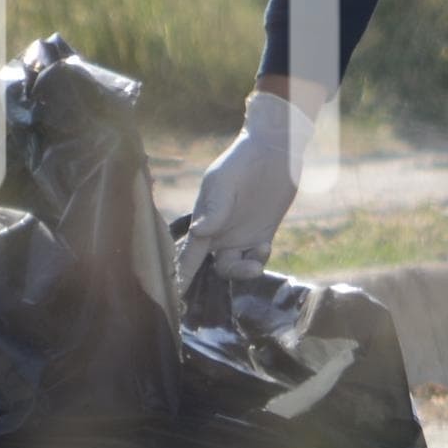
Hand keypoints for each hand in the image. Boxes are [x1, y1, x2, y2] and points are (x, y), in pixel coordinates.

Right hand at [175, 88, 307, 296]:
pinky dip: (259, 259)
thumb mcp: (222, 183)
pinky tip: (264, 246)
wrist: (271, 151)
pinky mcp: (261, 234)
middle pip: (213, 267)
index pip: (188, 253)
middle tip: (245, 270)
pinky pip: (256, 258)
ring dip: (245, 270)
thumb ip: (214, 209)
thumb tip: (200, 233)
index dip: (181, 274)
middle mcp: (219, 234)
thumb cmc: (239, 162)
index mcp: (203, 223)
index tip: (176, 296)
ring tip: (257, 259)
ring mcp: (240, 236)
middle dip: (227, 275)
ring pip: (236, 267)